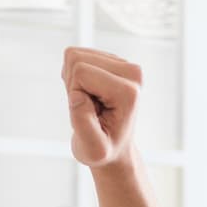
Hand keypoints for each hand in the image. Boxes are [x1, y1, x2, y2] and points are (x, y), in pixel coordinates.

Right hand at [64, 47, 142, 167]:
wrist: (114, 147)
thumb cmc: (104, 150)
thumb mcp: (93, 149)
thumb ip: (84, 125)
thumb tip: (78, 96)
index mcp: (129, 92)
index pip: (81, 72)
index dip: (74, 94)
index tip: (90, 113)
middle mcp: (133, 72)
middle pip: (76, 59)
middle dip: (73, 85)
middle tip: (88, 108)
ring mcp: (124, 64)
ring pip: (74, 55)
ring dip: (73, 81)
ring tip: (89, 102)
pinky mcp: (113, 60)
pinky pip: (75, 56)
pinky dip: (74, 76)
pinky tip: (88, 93)